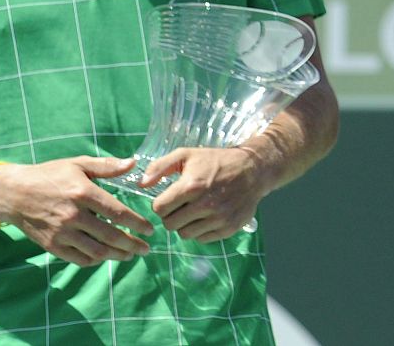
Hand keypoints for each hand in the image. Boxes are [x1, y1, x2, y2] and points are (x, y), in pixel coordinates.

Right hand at [0, 156, 154, 266]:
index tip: (150, 229)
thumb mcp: (78, 164)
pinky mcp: (52, 246)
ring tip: (130, 255)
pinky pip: (79, 259)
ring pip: (97, 252)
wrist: (14, 193)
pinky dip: (95, 260)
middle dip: (132, 245)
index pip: (117, 213)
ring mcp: (61, 233)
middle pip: (110, 236)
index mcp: (83, 193)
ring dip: (117, 256)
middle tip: (146, 249)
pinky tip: (105, 256)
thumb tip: (133, 164)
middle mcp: (73, 215)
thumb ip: (107, 166)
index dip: (137, 223)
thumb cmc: (50, 175)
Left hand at [143, 146, 273, 242]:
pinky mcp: (228, 229)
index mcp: (191, 186)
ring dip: (185, 224)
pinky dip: (201, 230)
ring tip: (194, 211)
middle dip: (171, 215)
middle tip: (180, 205)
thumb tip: (141, 184)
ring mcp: (218, 219)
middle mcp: (205, 205)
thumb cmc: (216, 161)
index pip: (159, 209)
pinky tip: (207, 216)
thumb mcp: (187, 155)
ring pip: (185, 235)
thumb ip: (160, 167)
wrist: (253, 170)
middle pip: (170, 225)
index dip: (160, 204)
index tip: (168, 198)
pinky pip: (202, 239)